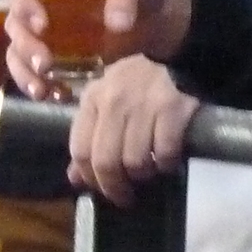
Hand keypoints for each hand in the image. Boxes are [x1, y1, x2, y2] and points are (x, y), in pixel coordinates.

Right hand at [6, 0, 193, 97]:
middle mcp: (41, 3)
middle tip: (45, 64)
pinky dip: (40, 86)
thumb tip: (116, 24)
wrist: (158, 14)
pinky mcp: (57, 57)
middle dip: (25, 46)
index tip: (42, 24)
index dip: (23, 2)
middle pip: (16, 23)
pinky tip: (56, 97)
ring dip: (24, 72)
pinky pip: (35, 72)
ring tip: (42, 90)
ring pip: (18, 51)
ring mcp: (46, 33)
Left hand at [67, 56, 199, 206]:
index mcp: (92, 98)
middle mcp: (114, 101)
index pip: (79, 149)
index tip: (101, 188)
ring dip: (142, 174)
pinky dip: (166, 164)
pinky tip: (168, 161)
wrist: (177, 55)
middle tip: (125, 196)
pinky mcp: (173, 109)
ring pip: (135, 161)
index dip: (89, 177)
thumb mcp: (106, 102)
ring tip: (149, 171)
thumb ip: (88, 137)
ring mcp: (144, 104)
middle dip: (115, 186)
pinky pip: (165, 152)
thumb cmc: (136, 84)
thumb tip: (74, 178)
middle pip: (106, 160)